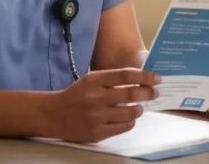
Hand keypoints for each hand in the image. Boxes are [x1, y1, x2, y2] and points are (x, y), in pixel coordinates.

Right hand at [43, 68, 159, 142]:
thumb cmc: (76, 95)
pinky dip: (130, 122)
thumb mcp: (90, 80)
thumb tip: (142, 80)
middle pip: (131, 94)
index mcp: (94, 81)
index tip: (157, 78)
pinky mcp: (96, 133)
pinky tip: (128, 118)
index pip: (126, 75)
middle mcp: (95, 98)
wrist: (52, 115)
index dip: (145, 76)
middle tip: (154, 93)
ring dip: (139, 109)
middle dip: (148, 93)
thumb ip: (112, 79)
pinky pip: (123, 127)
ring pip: (130, 113)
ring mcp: (96, 117)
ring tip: (139, 107)